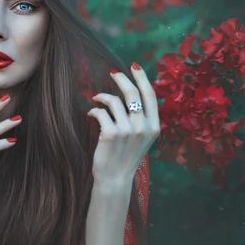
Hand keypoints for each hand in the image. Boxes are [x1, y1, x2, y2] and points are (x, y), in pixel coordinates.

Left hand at [87, 63, 159, 186]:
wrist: (115, 177)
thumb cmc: (126, 155)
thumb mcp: (142, 137)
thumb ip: (142, 118)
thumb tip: (133, 91)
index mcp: (154, 126)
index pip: (150, 95)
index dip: (142, 78)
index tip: (134, 66)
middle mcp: (143, 127)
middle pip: (132, 93)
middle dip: (121, 78)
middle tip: (112, 72)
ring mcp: (127, 130)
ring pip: (114, 101)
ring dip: (102, 96)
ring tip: (96, 98)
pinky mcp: (110, 134)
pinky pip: (100, 112)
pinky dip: (94, 111)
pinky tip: (91, 114)